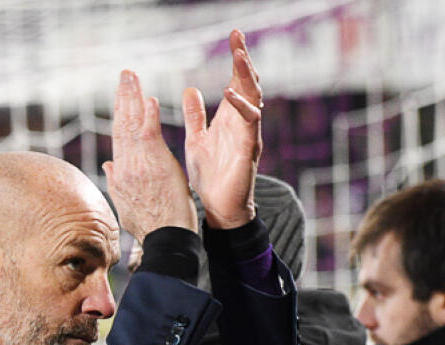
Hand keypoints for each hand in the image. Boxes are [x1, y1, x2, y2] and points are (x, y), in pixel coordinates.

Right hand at [103, 70, 196, 243]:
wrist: (165, 240)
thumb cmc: (151, 227)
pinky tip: (148, 99)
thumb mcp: (126, 205)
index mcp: (120, 174)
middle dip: (122, 97)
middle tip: (125, 75)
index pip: (118, 137)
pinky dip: (148, 116)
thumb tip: (108, 165)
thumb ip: (116, 183)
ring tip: (132, 77)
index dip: (119, 114)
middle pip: (121, 125)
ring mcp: (139, 165)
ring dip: (132, 98)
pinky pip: (150, 134)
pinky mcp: (156, 165)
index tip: (121, 97)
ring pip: (132, 125)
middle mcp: (125, 167)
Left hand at [183, 29, 263, 228]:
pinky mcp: (248, 151)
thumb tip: (191, 89)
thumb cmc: (209, 177)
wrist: (217, 209)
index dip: (237, 59)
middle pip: (248, 84)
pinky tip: (231, 94)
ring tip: (239, 56)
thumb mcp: (196, 139)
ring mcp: (248, 135)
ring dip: (246, 77)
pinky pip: (249, 124)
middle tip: (238, 36)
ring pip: (253, 99)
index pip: (237, 81)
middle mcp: (243, 123)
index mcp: (230, 118)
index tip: (234, 35)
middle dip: (244, 60)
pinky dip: (242, 108)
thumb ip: (196, 116)